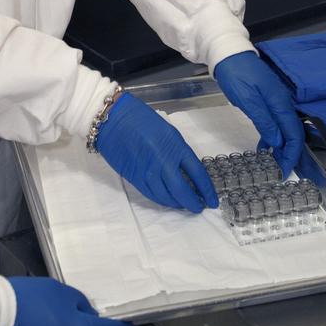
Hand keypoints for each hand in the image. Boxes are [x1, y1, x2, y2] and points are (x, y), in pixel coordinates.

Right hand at [95, 92, 218, 212]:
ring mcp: (147, 172)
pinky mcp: (134, 178)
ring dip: (177, 204)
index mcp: (175, 146)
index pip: (197, 173)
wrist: (113, 118)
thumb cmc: (142, 120)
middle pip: (182, 190)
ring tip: (184, 205)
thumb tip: (189, 174)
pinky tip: (168, 200)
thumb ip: (179, 153)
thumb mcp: (168, 132)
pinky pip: (151, 194)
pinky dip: (162, 200)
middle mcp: (162, 162)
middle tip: (198, 207)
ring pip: (166, 197)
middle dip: (193, 202)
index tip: (212, 200)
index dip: (206, 190)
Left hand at [214, 51, 303, 176]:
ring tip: (272, 163)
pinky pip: (274, 122)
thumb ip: (264, 120)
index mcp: (280, 103)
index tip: (286, 170)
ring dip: (280, 146)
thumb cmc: (236, 75)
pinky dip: (271, 136)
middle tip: (279, 170)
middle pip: (292, 133)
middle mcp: (282, 102)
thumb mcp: (247, 99)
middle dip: (288, 153)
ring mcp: (276, 101)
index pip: (294, 133)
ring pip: (283, 128)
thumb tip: (279, 141)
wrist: (228, 53)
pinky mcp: (267, 100)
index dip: (292, 153)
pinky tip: (263, 147)